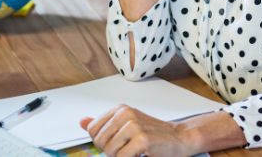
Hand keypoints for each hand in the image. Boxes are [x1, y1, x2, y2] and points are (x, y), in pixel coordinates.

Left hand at [79, 105, 194, 156]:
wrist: (179, 138)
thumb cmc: (153, 134)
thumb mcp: (126, 124)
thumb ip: (104, 124)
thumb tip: (82, 122)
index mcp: (119, 109)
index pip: (92, 130)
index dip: (101, 142)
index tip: (115, 143)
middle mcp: (125, 113)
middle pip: (99, 142)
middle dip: (111, 151)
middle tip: (127, 149)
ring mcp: (133, 125)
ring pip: (110, 152)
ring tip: (134, 151)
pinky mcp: (142, 139)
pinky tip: (140, 154)